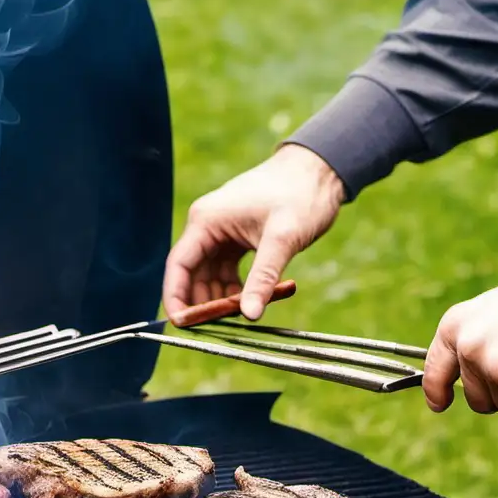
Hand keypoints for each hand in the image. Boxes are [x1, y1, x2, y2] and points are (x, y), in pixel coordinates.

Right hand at [163, 144, 345, 324]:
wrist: (321, 170)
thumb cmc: (300, 195)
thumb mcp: (282, 239)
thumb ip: (262, 278)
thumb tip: (250, 315)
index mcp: (206, 220)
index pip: (179, 265)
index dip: (176, 297)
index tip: (181, 324)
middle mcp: (207, 226)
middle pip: (192, 274)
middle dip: (202, 302)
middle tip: (215, 327)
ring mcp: (221, 232)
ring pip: (210, 276)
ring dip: (221, 297)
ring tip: (239, 316)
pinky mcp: (236, 238)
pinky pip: (227, 271)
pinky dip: (236, 288)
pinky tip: (250, 301)